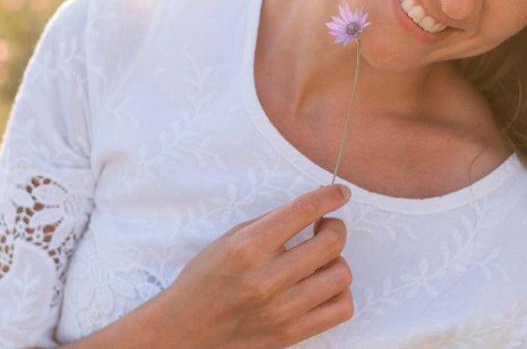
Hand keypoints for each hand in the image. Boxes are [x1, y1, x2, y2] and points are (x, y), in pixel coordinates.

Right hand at [155, 184, 354, 348]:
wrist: (185, 330)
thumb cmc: (206, 279)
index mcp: (247, 248)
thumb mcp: (229, 239)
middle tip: (326, 227)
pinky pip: (341, 309)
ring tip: (321, 260)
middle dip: (335, 227)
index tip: (340, 192)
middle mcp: (266, 279)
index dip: (330, 196)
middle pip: (331, 243)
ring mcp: (281, 310)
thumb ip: (271, 223)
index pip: (303, 211)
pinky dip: (339, 293)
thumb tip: (313, 206)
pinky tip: (323, 286)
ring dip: (337, 261)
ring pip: (341, 275)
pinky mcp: (291, 333)